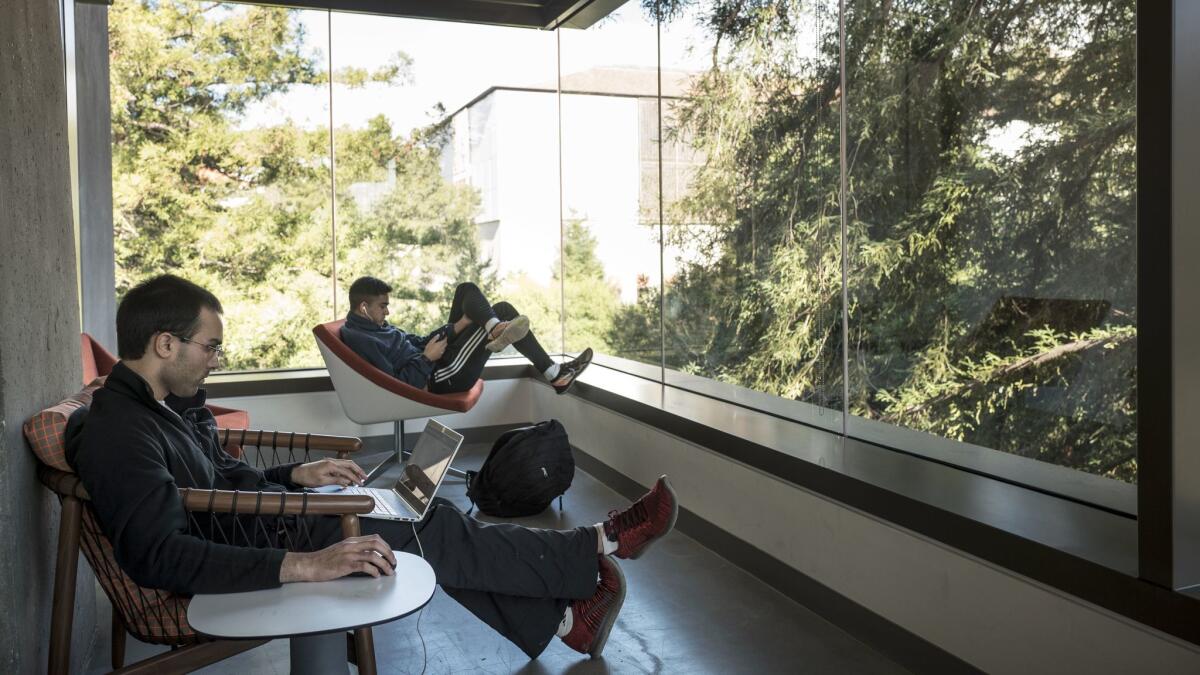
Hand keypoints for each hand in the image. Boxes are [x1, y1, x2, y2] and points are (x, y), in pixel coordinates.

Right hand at [280, 535, 395, 581]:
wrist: (309, 565)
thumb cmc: (324, 560)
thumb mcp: (341, 550)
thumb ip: (354, 550)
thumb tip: (369, 557)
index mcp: (351, 541)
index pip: (374, 538)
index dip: (386, 546)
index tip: (390, 555)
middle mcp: (351, 545)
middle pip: (377, 544)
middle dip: (389, 553)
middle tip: (393, 563)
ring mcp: (348, 554)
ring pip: (373, 555)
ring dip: (384, 564)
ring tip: (389, 571)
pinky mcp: (345, 565)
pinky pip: (364, 566)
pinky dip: (373, 571)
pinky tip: (376, 575)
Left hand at [291, 458, 366, 487]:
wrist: (298, 473)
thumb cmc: (307, 477)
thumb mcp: (322, 481)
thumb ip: (336, 481)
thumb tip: (347, 482)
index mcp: (331, 465)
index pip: (347, 471)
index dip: (355, 478)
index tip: (360, 483)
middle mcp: (332, 461)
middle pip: (350, 464)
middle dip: (358, 471)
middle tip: (365, 477)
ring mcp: (330, 462)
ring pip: (346, 464)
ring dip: (354, 470)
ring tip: (360, 477)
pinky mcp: (329, 464)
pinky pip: (341, 466)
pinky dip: (347, 470)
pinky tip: (349, 477)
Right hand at [423, 333, 447, 360]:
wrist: (427, 358)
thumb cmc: (428, 349)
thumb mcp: (430, 342)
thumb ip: (435, 338)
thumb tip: (439, 335)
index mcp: (440, 344)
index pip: (445, 340)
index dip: (445, 337)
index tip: (445, 336)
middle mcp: (442, 348)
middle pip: (446, 344)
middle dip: (445, 341)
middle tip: (443, 339)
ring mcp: (442, 352)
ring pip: (445, 348)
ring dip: (444, 345)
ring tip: (441, 344)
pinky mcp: (440, 355)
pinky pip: (443, 351)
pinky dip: (442, 349)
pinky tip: (439, 349)